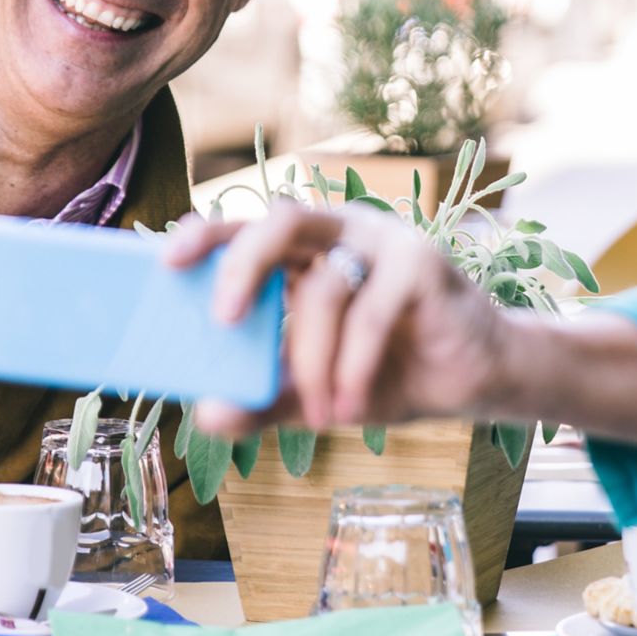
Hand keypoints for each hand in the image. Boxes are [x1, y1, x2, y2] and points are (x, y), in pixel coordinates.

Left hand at [164, 201, 509, 436]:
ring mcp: (385, 243)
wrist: (473, 382)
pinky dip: (352, 363)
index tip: (163, 262)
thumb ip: (262, 400)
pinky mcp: (423, 265)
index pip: (246, 227)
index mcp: (307, 251)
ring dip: (312, 357)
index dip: (205, 235)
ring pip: (326, 287)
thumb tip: (207, 414)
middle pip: (281, 221)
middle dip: (243, 263)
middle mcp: (342, 233)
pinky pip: (371, 312)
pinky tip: (349, 403)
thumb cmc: (388, 372)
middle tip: (222, 318)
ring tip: (318, 410)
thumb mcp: (311, 393)